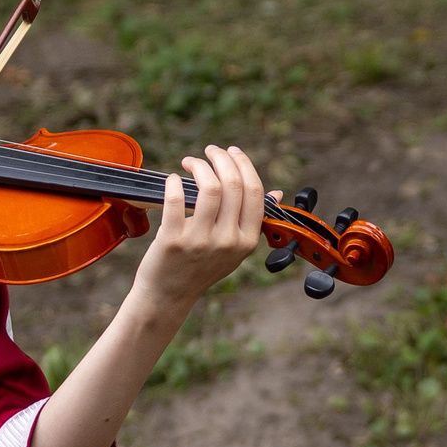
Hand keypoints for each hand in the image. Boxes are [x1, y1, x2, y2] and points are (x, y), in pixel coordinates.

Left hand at [132, 144, 266, 315]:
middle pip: (233, 184)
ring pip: (209, 188)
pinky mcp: (174, 240)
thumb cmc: (201, 267)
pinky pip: (176, 200)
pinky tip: (173, 179)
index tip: (232, 152)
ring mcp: (201, 241)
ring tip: (190, 162)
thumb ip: (252, 220)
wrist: (170, 294)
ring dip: (199, 166)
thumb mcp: (235, 248)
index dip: (244, 165)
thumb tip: (276, 192)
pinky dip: (174, 183)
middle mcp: (228, 241)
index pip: (254, 192)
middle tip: (210, 151)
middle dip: (221, 158)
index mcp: (247, 240)